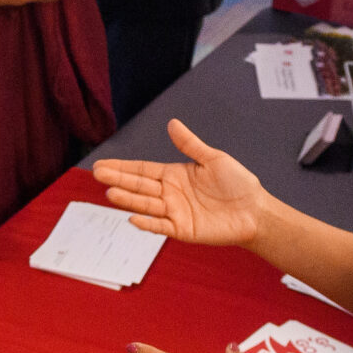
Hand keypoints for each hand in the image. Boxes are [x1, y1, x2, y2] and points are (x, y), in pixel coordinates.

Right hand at [91, 118, 272, 248]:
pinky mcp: (183, 230)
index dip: (122, 167)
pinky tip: (133, 218)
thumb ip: (190, 144)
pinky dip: (147, 224)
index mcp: (174, 175)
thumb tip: (172, 123)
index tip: (101, 164)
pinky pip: (161, 226)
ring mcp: (175, 212)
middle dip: (118, 180)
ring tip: (110, 194)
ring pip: (146, 205)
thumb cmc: (238, 184)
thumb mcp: (213, 158)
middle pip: (139, 186)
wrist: (255, 211)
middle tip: (97, 175)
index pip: (142, 170)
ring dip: (128, 200)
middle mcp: (170, 194)